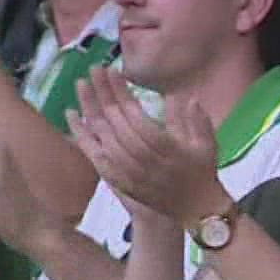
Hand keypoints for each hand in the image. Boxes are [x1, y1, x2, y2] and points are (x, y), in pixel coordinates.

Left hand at [71, 67, 225, 222]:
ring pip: (101, 135)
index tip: (112, 70)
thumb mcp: (206, 144)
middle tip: (93, 69)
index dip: (121, 92)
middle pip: (114, 121)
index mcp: (164, 147)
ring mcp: (126, 170)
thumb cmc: (201, 172)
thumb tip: (185, 97)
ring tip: (81, 84)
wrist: (193, 210)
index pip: (134, 114)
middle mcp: (141, 158)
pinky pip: (94, 154)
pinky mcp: (117, 179)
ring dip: (89, 108)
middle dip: (102, 93)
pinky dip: (82, 135)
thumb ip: (196, 119)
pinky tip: (72, 115)